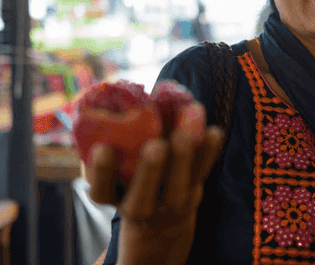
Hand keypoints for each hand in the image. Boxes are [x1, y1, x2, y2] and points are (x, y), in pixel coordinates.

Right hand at [86, 103, 224, 264]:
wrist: (158, 218)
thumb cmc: (127, 177)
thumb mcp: (111, 168)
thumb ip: (109, 139)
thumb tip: (115, 95)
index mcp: (111, 197)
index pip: (101, 190)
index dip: (101, 172)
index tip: (102, 148)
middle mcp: (138, 208)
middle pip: (142, 198)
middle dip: (150, 171)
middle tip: (156, 146)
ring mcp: (168, 205)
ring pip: (177, 188)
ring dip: (184, 158)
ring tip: (185, 132)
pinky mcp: (193, 194)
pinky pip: (201, 174)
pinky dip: (208, 153)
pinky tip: (213, 132)